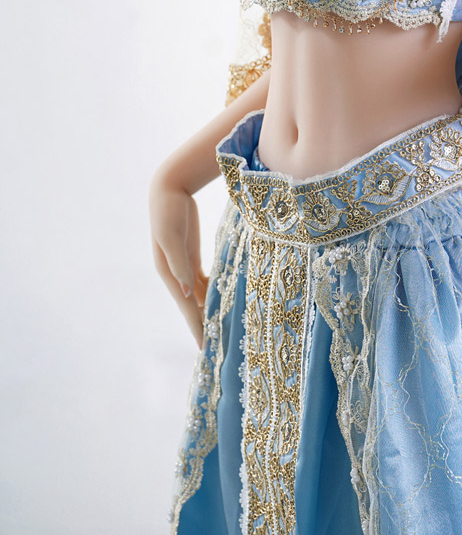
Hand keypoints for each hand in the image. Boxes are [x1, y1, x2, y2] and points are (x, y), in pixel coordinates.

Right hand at [149, 174, 208, 348]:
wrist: (169, 187)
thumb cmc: (169, 210)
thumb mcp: (171, 236)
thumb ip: (179, 263)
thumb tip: (186, 292)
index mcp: (168, 271)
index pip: (185, 305)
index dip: (194, 325)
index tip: (203, 347)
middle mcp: (175, 272)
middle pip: (191, 305)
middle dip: (201, 323)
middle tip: (215, 346)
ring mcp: (183, 264)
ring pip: (197, 294)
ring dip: (207, 309)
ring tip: (220, 328)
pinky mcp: (191, 255)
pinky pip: (202, 279)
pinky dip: (211, 290)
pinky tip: (221, 299)